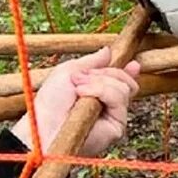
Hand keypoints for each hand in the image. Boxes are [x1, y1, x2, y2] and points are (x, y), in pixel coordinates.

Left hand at [10, 48, 140, 155]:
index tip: (132, 64)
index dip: (128, 72)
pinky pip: (119, 99)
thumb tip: (108, 51)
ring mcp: (114, 116)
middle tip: (81, 78)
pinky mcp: (116, 126)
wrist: (44, 126)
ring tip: (78, 89)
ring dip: (99, 82)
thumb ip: (91, 62)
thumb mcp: (68, 71)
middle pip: (124, 80)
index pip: (121, 81)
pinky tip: (84, 95)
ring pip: (123, 87)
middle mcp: (108, 105)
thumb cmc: (50, 103)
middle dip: (105, 72)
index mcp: (98, 92)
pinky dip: (102, 91)